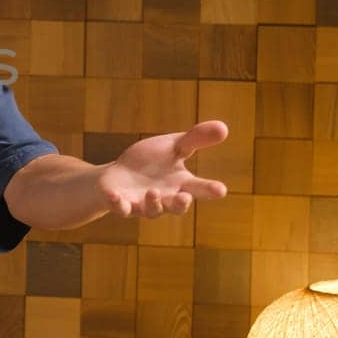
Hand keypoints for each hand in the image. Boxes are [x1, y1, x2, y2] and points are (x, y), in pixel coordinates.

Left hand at [99, 120, 229, 217]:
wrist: (118, 174)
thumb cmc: (151, 162)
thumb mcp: (174, 146)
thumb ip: (196, 139)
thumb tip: (224, 127)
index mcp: (180, 184)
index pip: (199, 188)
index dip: (209, 190)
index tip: (221, 190)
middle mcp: (165, 199)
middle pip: (176, 206)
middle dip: (181, 203)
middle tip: (185, 197)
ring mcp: (143, 204)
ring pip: (151, 210)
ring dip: (153, 202)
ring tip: (153, 191)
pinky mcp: (121, 205)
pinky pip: (120, 207)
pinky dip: (117, 203)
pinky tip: (113, 195)